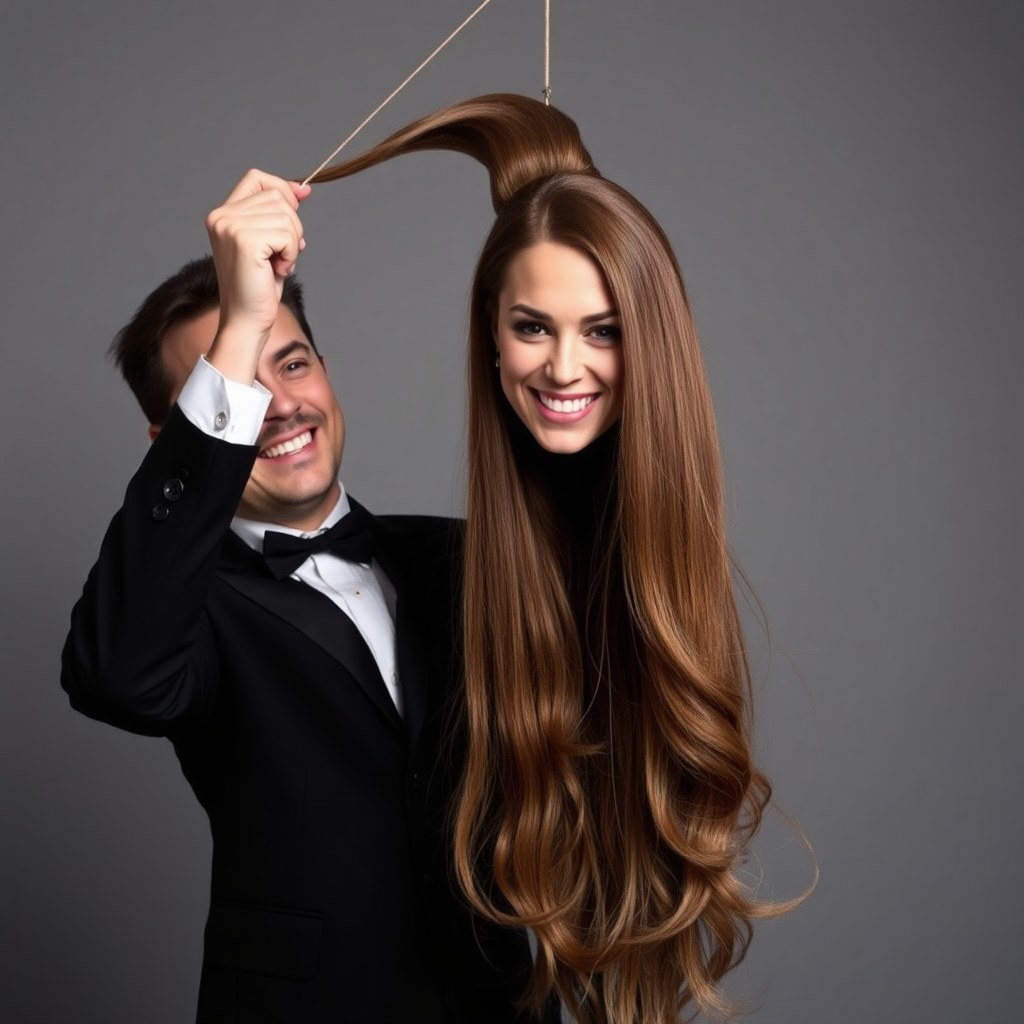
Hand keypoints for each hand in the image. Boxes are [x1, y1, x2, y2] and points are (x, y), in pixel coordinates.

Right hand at [204, 169, 310, 383]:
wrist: (247, 320)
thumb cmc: (259, 288)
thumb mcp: (270, 244)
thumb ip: (279, 215)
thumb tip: (304, 189)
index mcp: (223, 214)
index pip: (257, 178)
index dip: (283, 186)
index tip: (302, 197)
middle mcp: (222, 216)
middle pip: (278, 197)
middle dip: (292, 227)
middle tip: (282, 255)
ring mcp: (230, 227)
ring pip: (286, 216)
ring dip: (292, 244)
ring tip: (277, 265)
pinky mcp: (244, 241)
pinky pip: (287, 234)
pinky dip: (291, 254)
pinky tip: (277, 270)